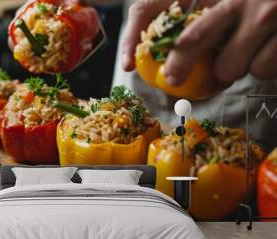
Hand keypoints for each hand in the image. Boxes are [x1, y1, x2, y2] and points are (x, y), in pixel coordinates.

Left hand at [122, 0, 276, 87]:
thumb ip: (194, 16)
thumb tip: (166, 58)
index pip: (150, 7)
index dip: (133, 38)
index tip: (128, 64)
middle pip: (190, 41)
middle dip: (177, 68)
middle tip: (174, 79)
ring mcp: (263, 13)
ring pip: (227, 68)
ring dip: (228, 72)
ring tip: (240, 51)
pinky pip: (260, 70)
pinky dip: (259, 68)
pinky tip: (264, 48)